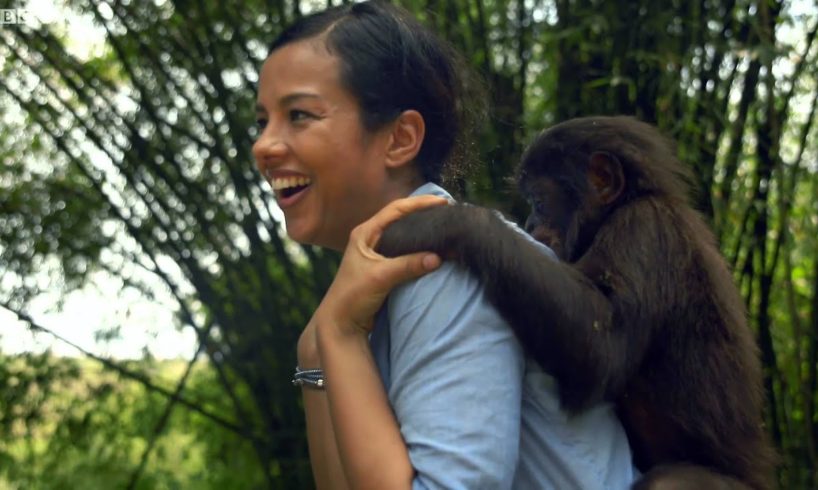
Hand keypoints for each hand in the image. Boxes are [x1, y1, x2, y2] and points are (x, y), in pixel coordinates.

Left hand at [313, 195, 448, 337]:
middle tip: (447, 211)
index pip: (395, 210)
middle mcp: (371, 239)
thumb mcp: (380, 277)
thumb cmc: (352, 296)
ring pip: (404, 235)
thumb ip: (408, 265)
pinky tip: (433, 249)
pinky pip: (405, 252)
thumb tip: (438, 257)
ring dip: (421, 231)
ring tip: (444, 226)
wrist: (341, 324)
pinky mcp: (383, 268)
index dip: (419, 204)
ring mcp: (377, 254)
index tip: (441, 202)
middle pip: (401, 219)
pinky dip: (419, 248)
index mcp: (365, 233)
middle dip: (423, 214)